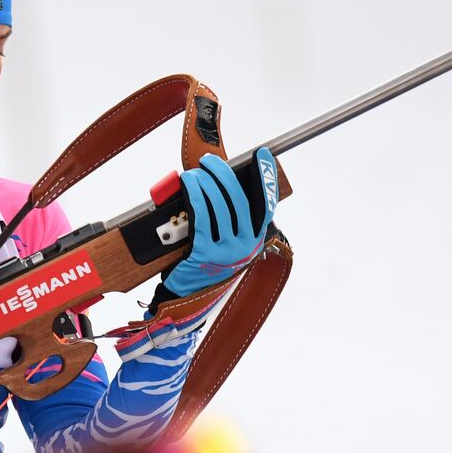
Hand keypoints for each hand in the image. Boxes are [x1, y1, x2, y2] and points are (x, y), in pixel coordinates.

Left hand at [157, 149, 277, 302]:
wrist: (186, 297)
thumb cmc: (204, 264)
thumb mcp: (225, 243)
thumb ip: (229, 220)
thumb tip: (218, 182)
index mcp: (254, 241)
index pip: (265, 205)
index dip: (265, 178)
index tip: (261, 155)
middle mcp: (246, 246)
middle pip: (239, 200)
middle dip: (223, 175)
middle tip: (210, 162)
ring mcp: (227, 251)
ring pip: (219, 206)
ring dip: (205, 182)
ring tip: (195, 171)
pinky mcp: (206, 253)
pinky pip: (202, 216)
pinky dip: (195, 195)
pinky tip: (189, 185)